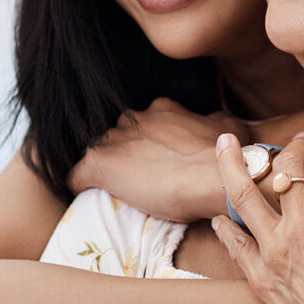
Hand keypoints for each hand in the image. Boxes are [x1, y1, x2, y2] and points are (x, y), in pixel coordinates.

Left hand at [67, 98, 247, 221]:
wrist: (214, 177)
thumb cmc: (225, 156)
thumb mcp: (227, 126)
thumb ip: (215, 121)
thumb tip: (218, 123)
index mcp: (161, 109)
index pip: (144, 123)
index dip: (149, 144)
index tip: (158, 160)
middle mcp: (134, 118)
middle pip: (120, 136)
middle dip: (127, 154)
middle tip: (143, 177)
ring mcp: (115, 140)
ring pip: (99, 152)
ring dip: (107, 168)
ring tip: (118, 190)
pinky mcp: (100, 164)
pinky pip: (76, 175)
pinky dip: (79, 184)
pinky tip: (86, 194)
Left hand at [212, 133, 303, 303]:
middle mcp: (303, 225)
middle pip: (288, 168)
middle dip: (295, 148)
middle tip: (300, 143)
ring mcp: (276, 251)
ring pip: (244, 194)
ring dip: (233, 163)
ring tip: (225, 143)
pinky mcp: (260, 277)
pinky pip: (234, 242)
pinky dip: (224, 224)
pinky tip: (220, 216)